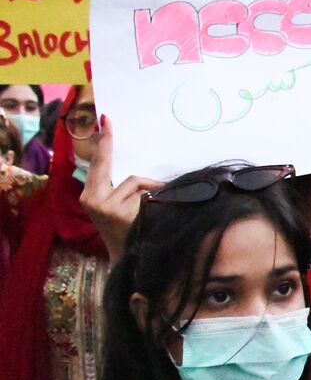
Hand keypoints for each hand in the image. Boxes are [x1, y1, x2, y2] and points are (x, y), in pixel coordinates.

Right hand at [79, 116, 162, 258]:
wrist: (128, 257)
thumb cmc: (128, 229)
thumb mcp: (119, 206)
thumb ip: (122, 188)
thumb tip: (139, 168)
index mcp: (89, 196)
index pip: (97, 165)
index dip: (102, 144)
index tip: (105, 122)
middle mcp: (90, 198)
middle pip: (105, 164)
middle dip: (107, 143)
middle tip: (108, 122)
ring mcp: (102, 205)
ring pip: (133, 181)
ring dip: (147, 189)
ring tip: (149, 207)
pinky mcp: (116, 210)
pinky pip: (141, 192)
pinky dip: (151, 197)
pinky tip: (149, 212)